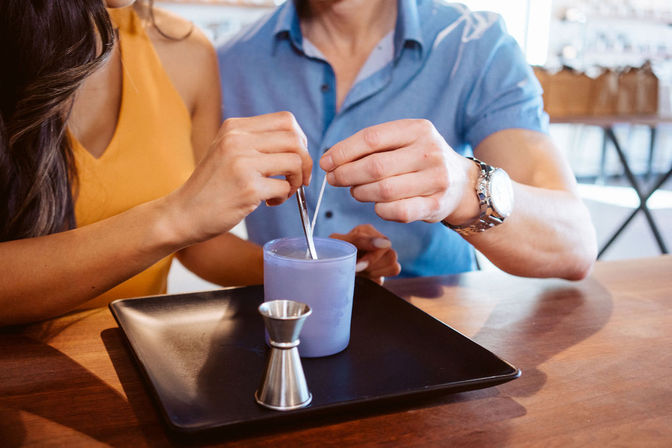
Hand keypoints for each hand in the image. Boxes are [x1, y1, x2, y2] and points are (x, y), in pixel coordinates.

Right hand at [169, 112, 312, 243]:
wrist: (183, 213)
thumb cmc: (210, 186)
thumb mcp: (226, 150)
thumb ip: (255, 142)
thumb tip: (298, 143)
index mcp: (235, 127)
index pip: (286, 120)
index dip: (300, 139)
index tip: (296, 157)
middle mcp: (238, 140)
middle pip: (295, 139)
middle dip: (305, 161)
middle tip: (299, 178)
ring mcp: (242, 163)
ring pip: (295, 161)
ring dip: (297, 180)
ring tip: (284, 191)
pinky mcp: (248, 188)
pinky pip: (285, 188)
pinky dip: (284, 197)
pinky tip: (270, 202)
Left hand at [320, 119, 479, 224]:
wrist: (461, 183)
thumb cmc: (419, 160)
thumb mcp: (403, 142)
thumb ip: (371, 147)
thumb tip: (331, 160)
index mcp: (418, 129)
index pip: (371, 138)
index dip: (343, 152)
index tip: (326, 162)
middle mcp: (429, 152)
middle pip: (375, 166)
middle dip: (346, 174)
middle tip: (334, 179)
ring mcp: (436, 180)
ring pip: (384, 191)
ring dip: (361, 193)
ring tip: (355, 191)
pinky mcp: (436, 205)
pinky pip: (398, 211)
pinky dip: (380, 210)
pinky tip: (376, 205)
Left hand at [329, 224, 400, 284]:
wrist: (326, 271)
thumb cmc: (331, 254)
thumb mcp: (339, 244)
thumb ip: (360, 240)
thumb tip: (384, 243)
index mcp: (367, 231)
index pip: (383, 244)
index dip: (370, 259)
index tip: (357, 267)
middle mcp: (377, 241)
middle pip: (391, 256)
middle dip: (372, 267)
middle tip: (356, 269)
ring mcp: (384, 255)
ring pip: (394, 266)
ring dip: (374, 273)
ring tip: (360, 272)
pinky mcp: (385, 268)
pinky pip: (393, 273)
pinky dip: (378, 278)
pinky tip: (366, 276)